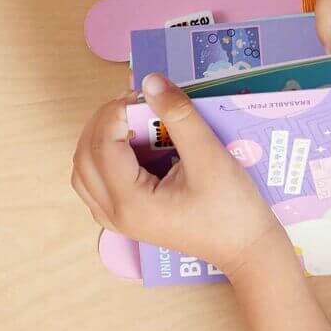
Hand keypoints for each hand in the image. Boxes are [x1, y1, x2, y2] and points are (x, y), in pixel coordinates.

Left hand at [72, 74, 285, 279]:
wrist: (246, 248)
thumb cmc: (233, 208)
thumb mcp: (210, 157)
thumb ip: (179, 117)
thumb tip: (150, 81)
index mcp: (131, 203)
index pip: (102, 147)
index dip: (114, 113)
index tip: (138, 93)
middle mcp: (115, 215)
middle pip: (84, 158)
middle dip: (103, 123)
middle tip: (133, 102)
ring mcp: (117, 221)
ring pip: (85, 172)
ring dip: (100, 140)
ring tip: (130, 119)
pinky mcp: (125, 219)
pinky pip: (97, 184)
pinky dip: (105, 158)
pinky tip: (131, 143)